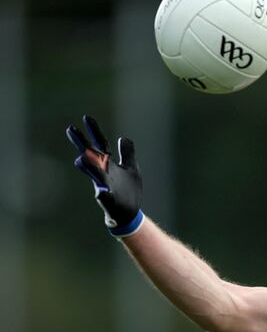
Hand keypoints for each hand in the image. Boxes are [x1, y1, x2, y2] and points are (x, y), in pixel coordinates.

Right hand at [66, 115, 143, 236]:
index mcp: (109, 165)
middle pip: (92, 157)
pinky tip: (102, 192)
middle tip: (70, 129)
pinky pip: (105, 198)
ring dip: (89, 168)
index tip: (86, 117)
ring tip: (80, 159)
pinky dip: (103, 195)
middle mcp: (103, 174)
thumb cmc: (127, 191)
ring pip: (95, 176)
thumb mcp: (130, 169)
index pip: (101, 145)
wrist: (128, 214)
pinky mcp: (109, 202)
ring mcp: (105, 187)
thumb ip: (127, 153)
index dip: (94, 132)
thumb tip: (123, 138)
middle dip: (82, 144)